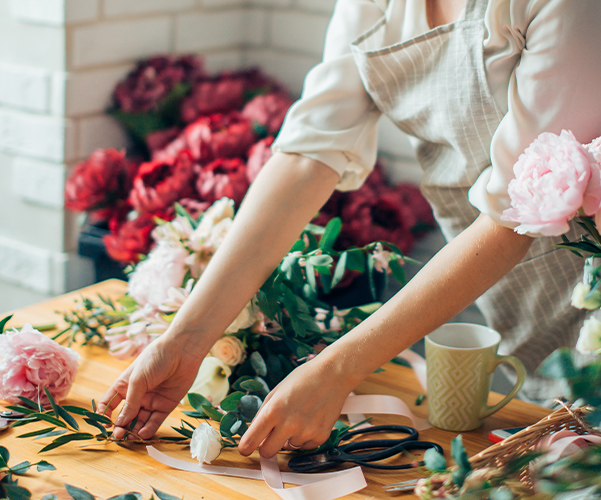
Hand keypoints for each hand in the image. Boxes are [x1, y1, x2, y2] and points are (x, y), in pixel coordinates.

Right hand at [97, 335, 201, 439]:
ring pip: (140, 421)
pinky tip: (143, 434)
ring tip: (130, 439)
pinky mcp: (166, 405)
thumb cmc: (155, 359)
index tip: (104, 425)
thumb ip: (130, 402)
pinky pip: (155, 421)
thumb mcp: (138, 380)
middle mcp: (137, 395)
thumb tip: (120, 423)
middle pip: (125, 416)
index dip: (104, 415)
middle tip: (119, 436)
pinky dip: (149, 429)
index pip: (109, 404)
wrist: (182, 351)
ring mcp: (151, 401)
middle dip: (121, 427)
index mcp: (124, 386)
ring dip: (134, 431)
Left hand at [238, 357, 354, 457]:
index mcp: (273, 411)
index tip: (246, 448)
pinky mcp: (320, 437)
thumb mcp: (276, 392)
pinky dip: (305, 437)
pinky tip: (311, 419)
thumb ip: (263, 414)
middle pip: (267, 452)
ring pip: (288, 447)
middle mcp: (288, 424)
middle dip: (267, 445)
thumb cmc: (303, 379)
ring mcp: (305, 432)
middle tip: (273, 434)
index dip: (246, 447)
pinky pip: (305, 446)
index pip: (250, 442)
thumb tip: (255, 436)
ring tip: (299, 416)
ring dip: (289, 437)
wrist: (333, 374)